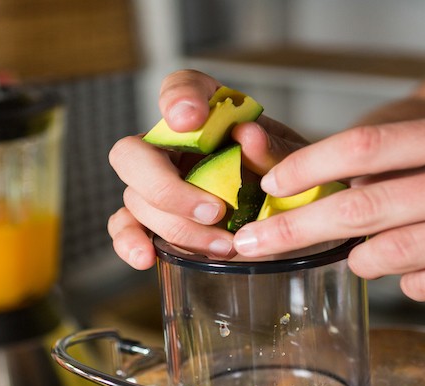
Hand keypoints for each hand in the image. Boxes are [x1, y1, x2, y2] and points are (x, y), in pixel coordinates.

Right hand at [108, 70, 308, 268]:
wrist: (296, 228)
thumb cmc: (293, 186)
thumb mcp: (299, 166)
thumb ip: (276, 151)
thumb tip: (248, 135)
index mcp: (212, 116)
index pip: (182, 87)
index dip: (178, 99)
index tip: (191, 119)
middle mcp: (175, 147)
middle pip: (134, 151)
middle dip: (166, 186)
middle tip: (215, 210)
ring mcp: (158, 185)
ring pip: (136, 199)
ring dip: (178, 227)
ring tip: (226, 246)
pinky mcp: (153, 222)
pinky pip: (125, 228)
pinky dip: (130, 242)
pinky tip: (147, 258)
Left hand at [235, 112, 424, 299]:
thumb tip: (353, 196)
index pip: (372, 145)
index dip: (312, 167)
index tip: (271, 187)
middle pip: (366, 206)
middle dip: (298, 229)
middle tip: (252, 244)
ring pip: (396, 255)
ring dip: (366, 261)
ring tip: (367, 257)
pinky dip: (419, 285)